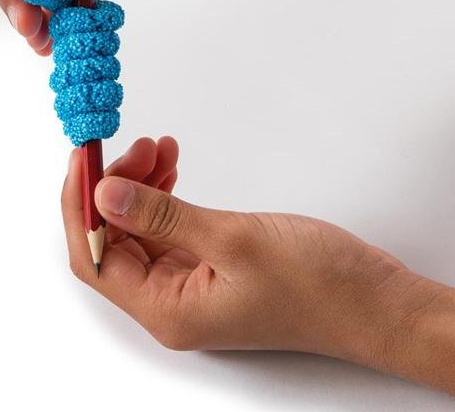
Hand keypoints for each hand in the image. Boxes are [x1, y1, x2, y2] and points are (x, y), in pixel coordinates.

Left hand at [61, 137, 429, 360]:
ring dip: (142, 186)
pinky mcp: (213, 268)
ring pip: (143, 230)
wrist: (373, 300)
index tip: (83, 157)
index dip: (80, 205)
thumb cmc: (317, 283)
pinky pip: (171, 228)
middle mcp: (172, 303)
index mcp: (167, 310)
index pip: (94, 256)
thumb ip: (163, 217)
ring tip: (160, 148)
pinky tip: (173, 169)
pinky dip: (166, 196)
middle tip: (138, 144)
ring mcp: (192, 286)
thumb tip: (103, 195)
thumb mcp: (233, 239)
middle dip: (117, 186)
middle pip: (115, 240)